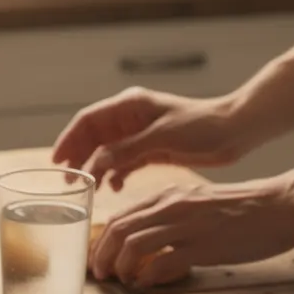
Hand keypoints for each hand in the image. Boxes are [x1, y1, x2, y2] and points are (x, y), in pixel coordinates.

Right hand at [51, 87, 251, 190]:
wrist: (236, 131)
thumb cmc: (202, 126)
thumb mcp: (160, 138)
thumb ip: (126, 150)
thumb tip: (95, 163)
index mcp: (130, 105)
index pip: (88, 120)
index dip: (69, 139)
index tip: (57, 161)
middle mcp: (132, 117)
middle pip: (94, 137)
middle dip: (79, 157)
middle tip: (68, 181)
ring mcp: (141, 134)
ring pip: (108, 152)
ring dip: (96, 168)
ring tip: (88, 188)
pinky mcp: (153, 149)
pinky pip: (125, 162)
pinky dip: (117, 174)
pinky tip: (115, 187)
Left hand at [90, 178, 293, 286]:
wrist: (283, 205)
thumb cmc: (244, 209)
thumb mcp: (198, 202)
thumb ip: (171, 216)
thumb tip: (148, 241)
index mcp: (169, 196)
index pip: (120, 217)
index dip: (103, 242)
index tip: (100, 259)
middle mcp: (172, 206)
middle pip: (119, 230)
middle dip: (103, 256)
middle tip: (101, 275)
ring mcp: (187, 225)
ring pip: (134, 245)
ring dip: (122, 267)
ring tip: (123, 281)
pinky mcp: (204, 245)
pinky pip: (162, 262)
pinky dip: (148, 276)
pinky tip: (147, 285)